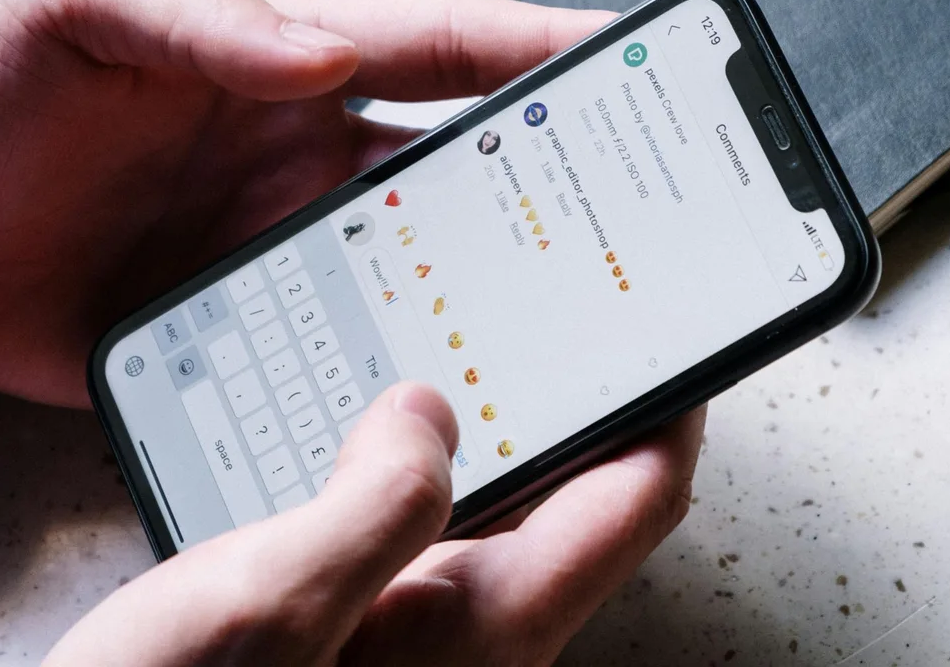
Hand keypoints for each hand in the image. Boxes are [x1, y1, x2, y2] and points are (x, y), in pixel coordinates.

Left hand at [0, 0, 613, 406]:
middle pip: (446, 178)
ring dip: (473, 294)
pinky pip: (327, 348)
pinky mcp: (231, 329)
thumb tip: (321, 54)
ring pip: (406, 271)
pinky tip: (421, 396)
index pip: (431, 55)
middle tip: (619, 219)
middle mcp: (291, 165)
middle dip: (538, 193)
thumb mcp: (62, 1)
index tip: (618, 57)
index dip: (530, 53)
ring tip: (550, 324)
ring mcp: (268, 252)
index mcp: (273, 72)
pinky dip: (379, 367)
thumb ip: (195, 17)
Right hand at [44, 383, 704, 664]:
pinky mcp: (379, 621)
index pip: (633, 502)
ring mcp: (428, 629)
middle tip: (560, 317)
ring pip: (502, 506)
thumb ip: (373, 502)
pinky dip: (421, 463)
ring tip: (469, 350)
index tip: (677, 334)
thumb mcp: (272, 596)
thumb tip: (431, 411)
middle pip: (580, 500)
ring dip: (494, 428)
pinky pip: (433, 522)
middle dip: (580, 405)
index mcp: (484, 623)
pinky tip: (370, 429)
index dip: (671, 409)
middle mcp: (475, 632)